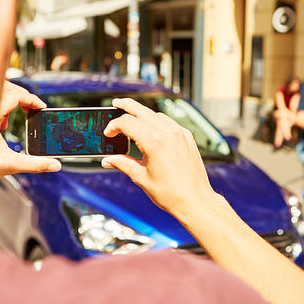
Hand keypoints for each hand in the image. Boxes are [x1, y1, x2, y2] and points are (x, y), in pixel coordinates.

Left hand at [0, 81, 60, 188]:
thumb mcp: (9, 165)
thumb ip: (34, 164)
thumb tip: (55, 164)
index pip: (13, 95)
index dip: (31, 99)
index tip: (41, 108)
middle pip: (3, 86)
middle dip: (21, 94)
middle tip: (32, 108)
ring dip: (8, 97)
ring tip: (15, 114)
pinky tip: (0, 123)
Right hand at [101, 98, 215, 218]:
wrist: (196, 200)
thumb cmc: (170, 193)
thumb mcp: (141, 178)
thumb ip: (123, 164)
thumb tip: (108, 160)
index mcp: (154, 141)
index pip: (127, 123)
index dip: (114, 126)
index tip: (108, 134)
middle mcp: (168, 132)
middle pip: (142, 110)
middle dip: (126, 106)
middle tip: (116, 103)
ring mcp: (180, 133)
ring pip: (156, 114)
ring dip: (142, 114)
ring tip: (132, 118)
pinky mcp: (187, 137)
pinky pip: (169, 122)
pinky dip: (157, 121)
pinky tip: (151, 128)